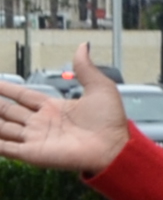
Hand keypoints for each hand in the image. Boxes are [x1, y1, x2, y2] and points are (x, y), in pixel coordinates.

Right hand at [0, 45, 132, 174]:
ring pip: (2, 127)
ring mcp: (34, 138)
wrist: (115, 148)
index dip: (5, 88)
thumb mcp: (100, 88)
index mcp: (52, 108)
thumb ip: (85, 68)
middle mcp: (40, 123)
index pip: (21, 96)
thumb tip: (82, 46)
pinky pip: (5, 147)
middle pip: (7, 111)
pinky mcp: (32, 154)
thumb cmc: (111, 122)